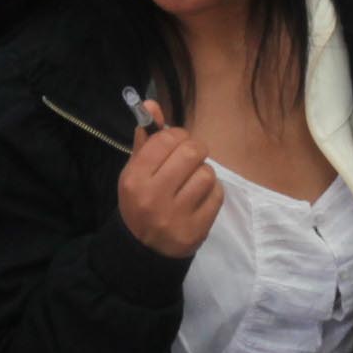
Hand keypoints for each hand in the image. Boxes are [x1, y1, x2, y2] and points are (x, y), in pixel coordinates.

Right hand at [115, 105, 223, 259]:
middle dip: (195, 150)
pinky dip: (213, 192)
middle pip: (191, 152)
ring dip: (204, 173)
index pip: (166, 140)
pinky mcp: (196, 230)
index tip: (177, 143)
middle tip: (190, 159)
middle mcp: (153, 196)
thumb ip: (146, 139)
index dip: (177, 135)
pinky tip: (200, 198)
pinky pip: (217, 195)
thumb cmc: (140, 203)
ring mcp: (176, 215)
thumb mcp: (135, 172)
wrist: (143, 250)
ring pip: (207, 173)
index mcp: (135, 178)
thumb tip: (151, 103)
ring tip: (193, 181)